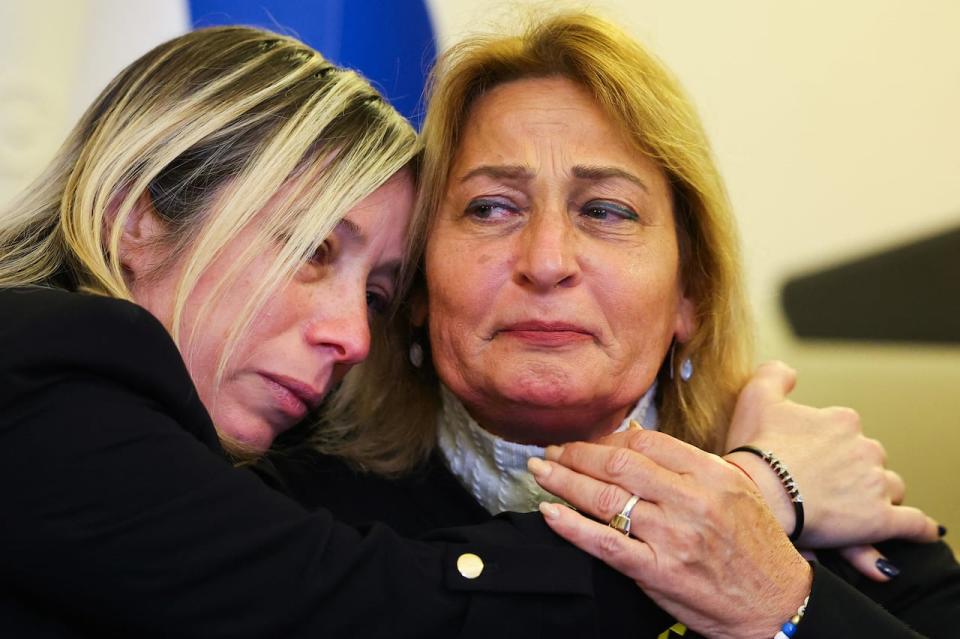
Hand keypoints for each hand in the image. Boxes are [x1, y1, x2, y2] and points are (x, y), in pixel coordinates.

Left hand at [528, 431, 810, 638]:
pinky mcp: (659, 572)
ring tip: (541, 473)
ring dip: (564, 482)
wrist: (778, 604)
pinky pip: (605, 544)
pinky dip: (571, 527)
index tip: (587, 441)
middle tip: (552, 452)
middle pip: (619, 464)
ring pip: (605, 499)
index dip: (606, 438)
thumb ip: (688, 465)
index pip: (645, 442)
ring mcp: (674, 536)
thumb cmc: (755, 547)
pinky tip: (549, 514)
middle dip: (576, 454)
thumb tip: (635, 438)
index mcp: (711, 474)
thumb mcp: (734, 490)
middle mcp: (692, 500)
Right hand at [724, 361, 940, 580]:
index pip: (848, 431)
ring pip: (890, 487)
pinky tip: (924, 531)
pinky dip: (920, 528)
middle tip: (824, 485)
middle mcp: (865, 448)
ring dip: (878, 495)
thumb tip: (788, 371)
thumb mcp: (755, 398)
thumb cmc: (755, 450)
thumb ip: (774, 375)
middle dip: (854, 470)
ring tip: (855, 508)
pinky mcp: (880, 520)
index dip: (830, 445)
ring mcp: (875, 485)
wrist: (757, 495)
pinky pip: (913, 524)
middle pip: (870, 459)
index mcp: (842, 421)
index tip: (810, 458)